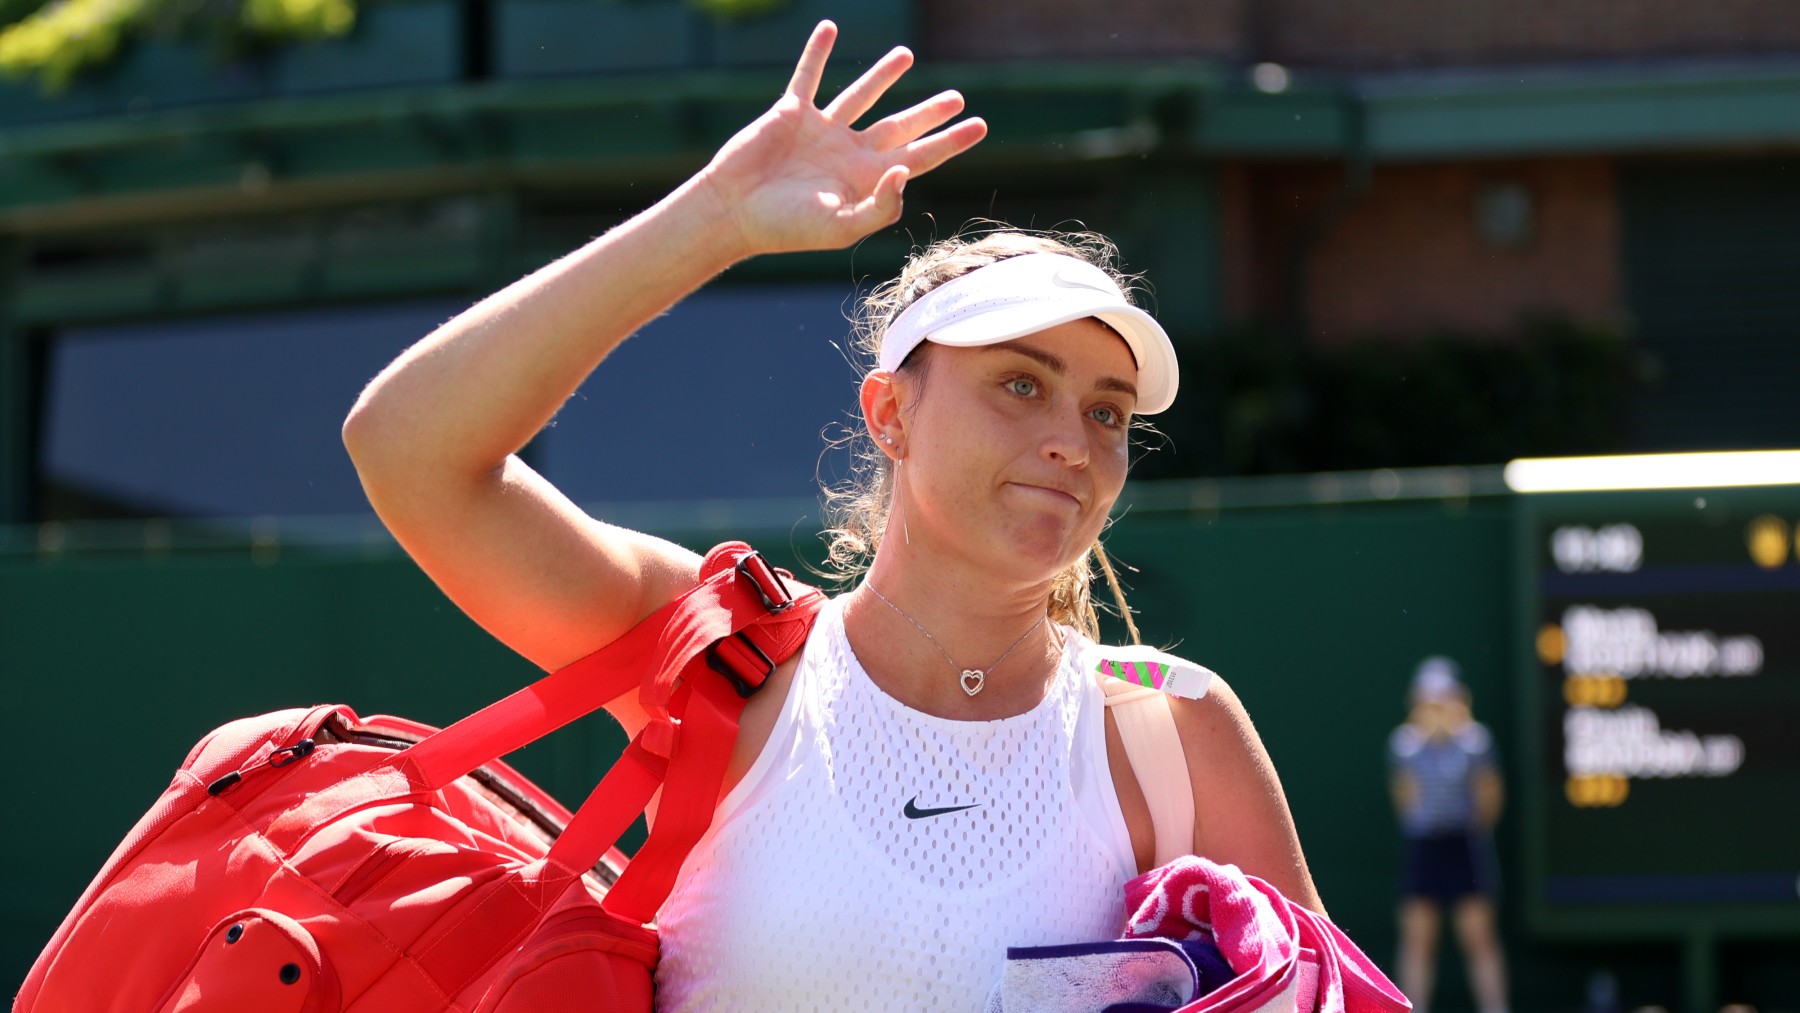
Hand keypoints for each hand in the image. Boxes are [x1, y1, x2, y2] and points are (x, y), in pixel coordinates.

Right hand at [695, 21, 987, 255]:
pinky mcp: (790, 113)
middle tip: (957, 97)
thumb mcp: (840, 228)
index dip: (950, 142)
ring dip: (882, 74)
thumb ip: (880, 205)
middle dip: (929, 113)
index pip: (919, 157)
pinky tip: (828, 28)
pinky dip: (817, 52)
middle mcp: (848, 153)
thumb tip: (907, 170)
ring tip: (905, 55)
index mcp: (865, 180)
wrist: (732, 213)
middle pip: (899, 127)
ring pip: (860, 95)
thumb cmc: (785, 229)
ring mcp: (821, 131)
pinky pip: (808, 76)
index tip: (980, 126)